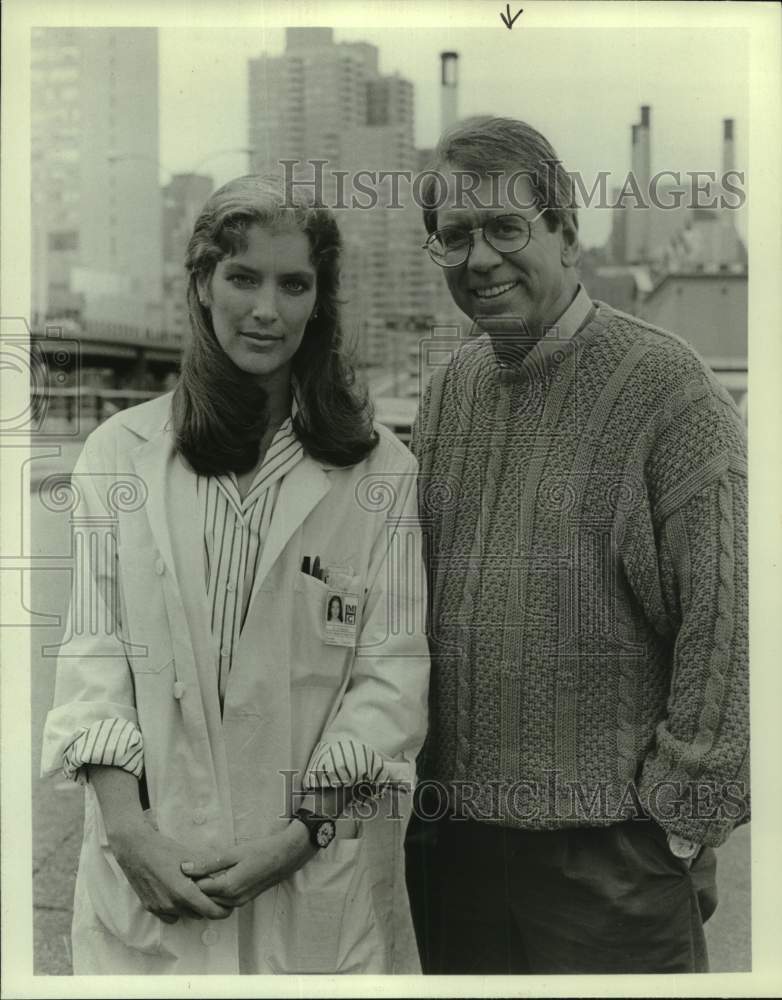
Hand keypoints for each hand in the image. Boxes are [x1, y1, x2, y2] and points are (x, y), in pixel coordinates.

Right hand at [109, 822, 232, 923]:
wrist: (135, 849)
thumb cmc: (164, 849)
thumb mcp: (190, 855)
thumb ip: (208, 868)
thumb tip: (223, 875)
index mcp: (184, 892)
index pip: (210, 911)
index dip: (222, 911)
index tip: (228, 906)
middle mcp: (172, 904)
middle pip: (199, 914)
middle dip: (207, 905)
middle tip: (211, 893)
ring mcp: (160, 908)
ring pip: (184, 915)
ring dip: (191, 907)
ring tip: (193, 890)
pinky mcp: (150, 907)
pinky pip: (169, 916)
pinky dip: (176, 909)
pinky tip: (177, 894)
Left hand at [180, 822, 313, 907]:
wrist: (286, 856)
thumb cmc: (261, 851)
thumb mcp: (233, 853)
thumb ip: (208, 862)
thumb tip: (184, 868)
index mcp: (228, 888)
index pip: (198, 890)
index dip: (188, 880)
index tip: (181, 868)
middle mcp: (232, 900)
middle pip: (204, 900)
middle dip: (194, 888)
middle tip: (187, 871)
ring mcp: (239, 902)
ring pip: (213, 903)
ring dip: (205, 891)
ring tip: (199, 874)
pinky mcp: (243, 900)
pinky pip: (223, 902)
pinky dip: (215, 893)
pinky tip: (214, 878)